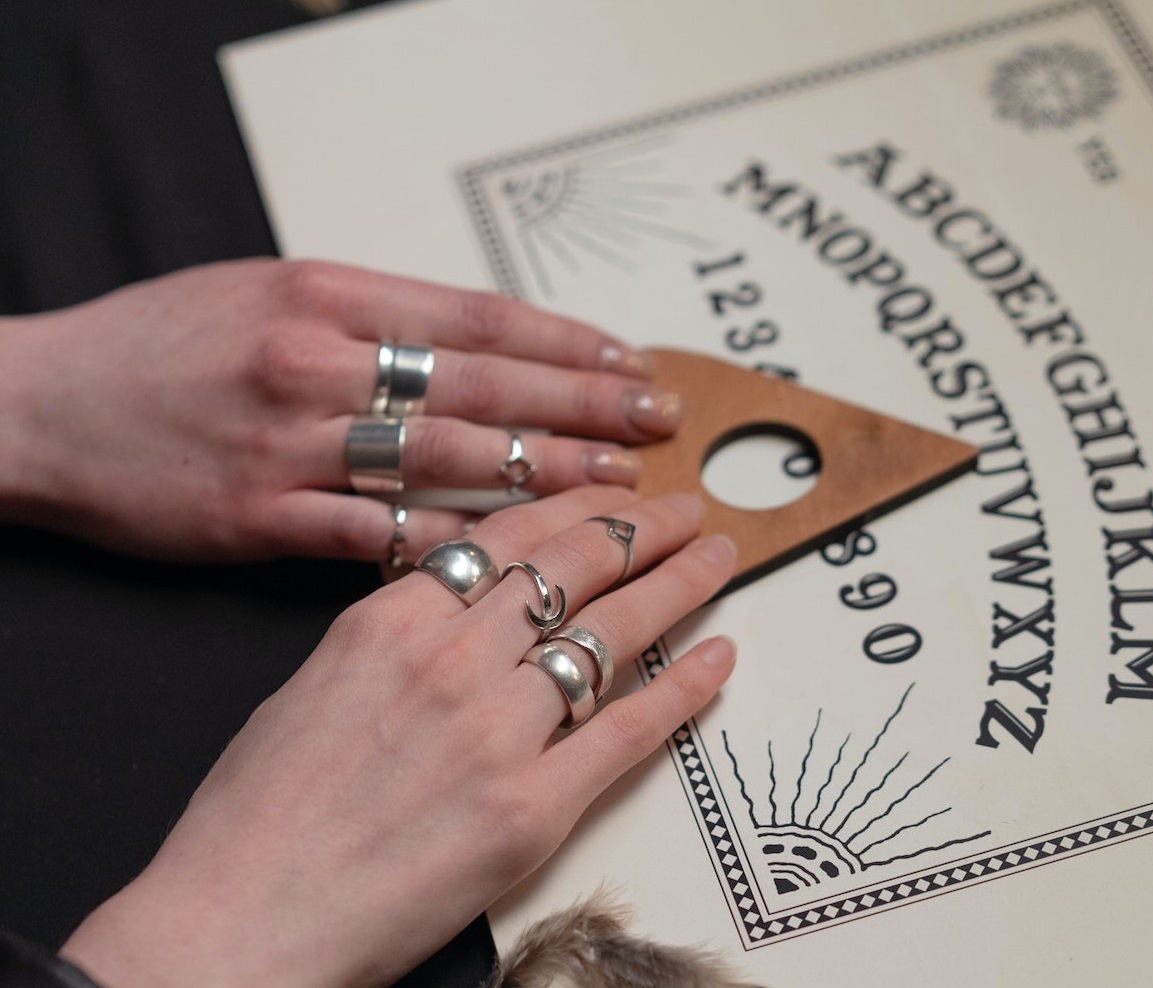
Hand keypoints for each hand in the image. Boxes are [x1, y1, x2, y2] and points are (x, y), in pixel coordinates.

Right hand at [0, 259, 680, 561]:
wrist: (41, 406)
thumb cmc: (160, 343)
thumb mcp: (266, 290)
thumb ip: (372, 314)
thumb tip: (481, 341)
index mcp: (325, 294)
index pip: (478, 317)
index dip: (566, 342)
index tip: (628, 360)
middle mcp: (317, 362)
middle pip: (483, 386)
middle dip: (582, 406)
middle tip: (656, 422)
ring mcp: (291, 444)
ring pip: (445, 462)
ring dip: (542, 476)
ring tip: (617, 486)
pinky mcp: (260, 518)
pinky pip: (379, 535)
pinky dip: (455, 543)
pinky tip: (520, 557)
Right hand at [60, 487, 736, 987]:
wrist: (237, 923)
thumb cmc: (256, 817)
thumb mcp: (315, 682)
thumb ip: (395, 632)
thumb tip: (460, 602)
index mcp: (390, 621)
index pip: (512, 535)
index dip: (580, 506)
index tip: (618, 493)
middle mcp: (453, 661)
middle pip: (575, 567)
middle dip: (644, 528)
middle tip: (687, 508)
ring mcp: (498, 733)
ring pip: (613, 632)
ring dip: (678, 586)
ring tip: (716, 558)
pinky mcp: (532, 809)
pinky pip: (629, 731)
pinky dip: (683, 688)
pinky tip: (717, 655)